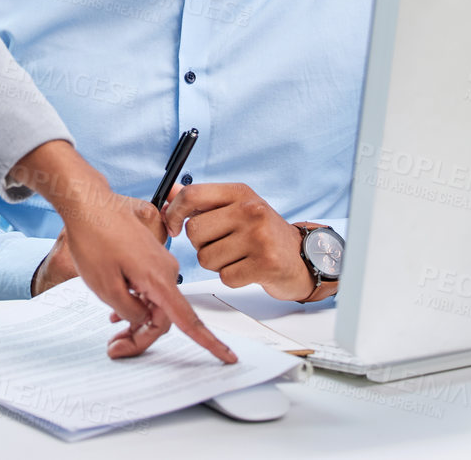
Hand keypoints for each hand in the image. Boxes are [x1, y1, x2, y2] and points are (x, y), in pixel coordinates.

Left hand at [10, 140, 236, 362]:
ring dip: (135, 322)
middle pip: (163, 318)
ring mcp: (158, 263)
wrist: (89, 204)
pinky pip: (148, 289)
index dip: (210, 343)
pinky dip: (135, 304)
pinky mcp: (148, 258)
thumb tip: (144, 319)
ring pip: (154, 304)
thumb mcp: (106, 287)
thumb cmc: (94, 239)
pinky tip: (117, 312)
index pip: (188, 320)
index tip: (229, 358)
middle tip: (115, 348)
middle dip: (141, 337)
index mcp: (159, 279)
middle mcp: (165, 271)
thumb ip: (130, 311)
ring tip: (112, 334)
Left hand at [162, 182, 312, 300]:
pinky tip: (247, 269)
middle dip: (201, 244)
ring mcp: (259, 237)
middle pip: (195, 231)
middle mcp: (251, 210)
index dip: (174, 213)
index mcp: (240, 193)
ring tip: (238, 256)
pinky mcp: (265, 264)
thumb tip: (168, 192)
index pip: (192, 195)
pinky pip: (224, 277)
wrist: (301, 257)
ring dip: (216, 263)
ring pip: (206, 258)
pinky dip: (232, 277)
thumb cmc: (262, 233)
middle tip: (222, 244)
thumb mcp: (236, 207)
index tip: (174, 226)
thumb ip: (201, 201)